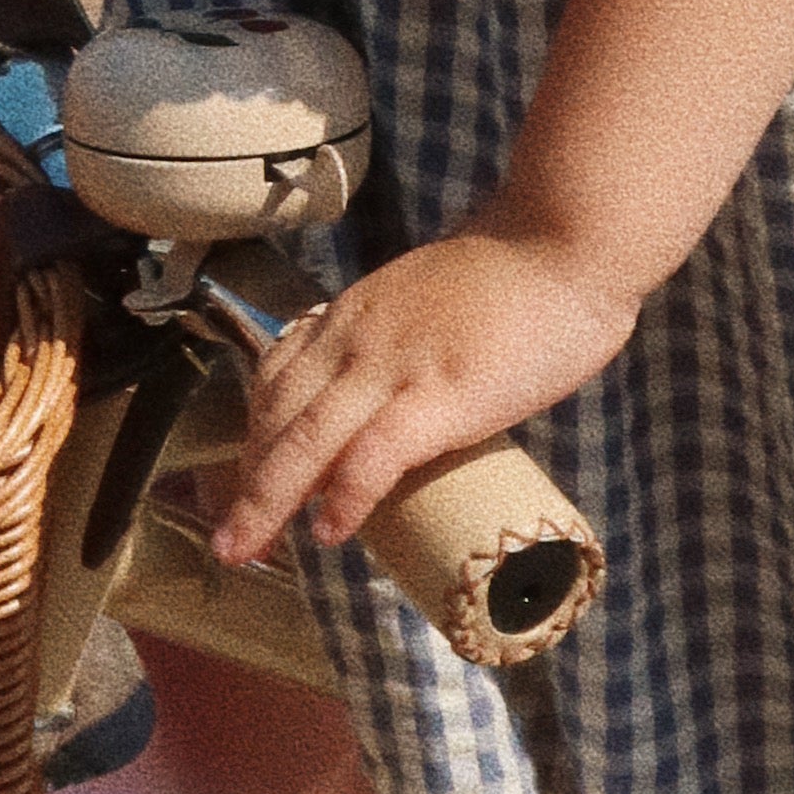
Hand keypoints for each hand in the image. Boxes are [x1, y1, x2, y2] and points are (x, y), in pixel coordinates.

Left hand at [208, 227, 642, 566]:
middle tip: (229, 539)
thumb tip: (395, 395)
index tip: (244, 479)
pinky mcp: (438, 395)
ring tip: (245, 550)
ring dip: (266, 501)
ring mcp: (393, 366)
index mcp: (351, 315)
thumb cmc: (513, 277)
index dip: (253, 434)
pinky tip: (330, 532)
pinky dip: (344, 497)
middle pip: (276, 416)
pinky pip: (373, 454)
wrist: (563, 243)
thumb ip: (400, 341)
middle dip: (246, 482)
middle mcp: (355, 338)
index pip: (275, 377)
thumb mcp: (424, 301)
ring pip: (305, 440)